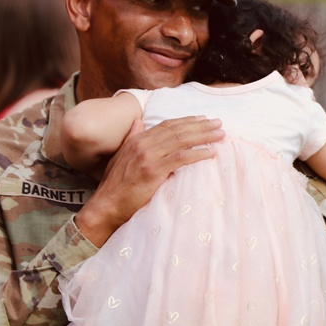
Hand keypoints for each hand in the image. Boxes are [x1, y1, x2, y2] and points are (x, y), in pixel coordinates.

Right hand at [74, 116, 223, 246]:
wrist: (105, 206)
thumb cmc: (114, 186)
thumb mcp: (121, 157)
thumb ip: (132, 138)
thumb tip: (139, 122)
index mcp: (137, 139)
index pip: (167, 125)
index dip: (187, 121)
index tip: (203, 119)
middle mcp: (143, 144)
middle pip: (178, 130)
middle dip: (200, 125)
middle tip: (219, 123)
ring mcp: (148, 156)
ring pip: (182, 141)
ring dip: (203, 136)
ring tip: (220, 135)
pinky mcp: (153, 171)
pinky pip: (180, 158)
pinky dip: (197, 154)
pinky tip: (210, 153)